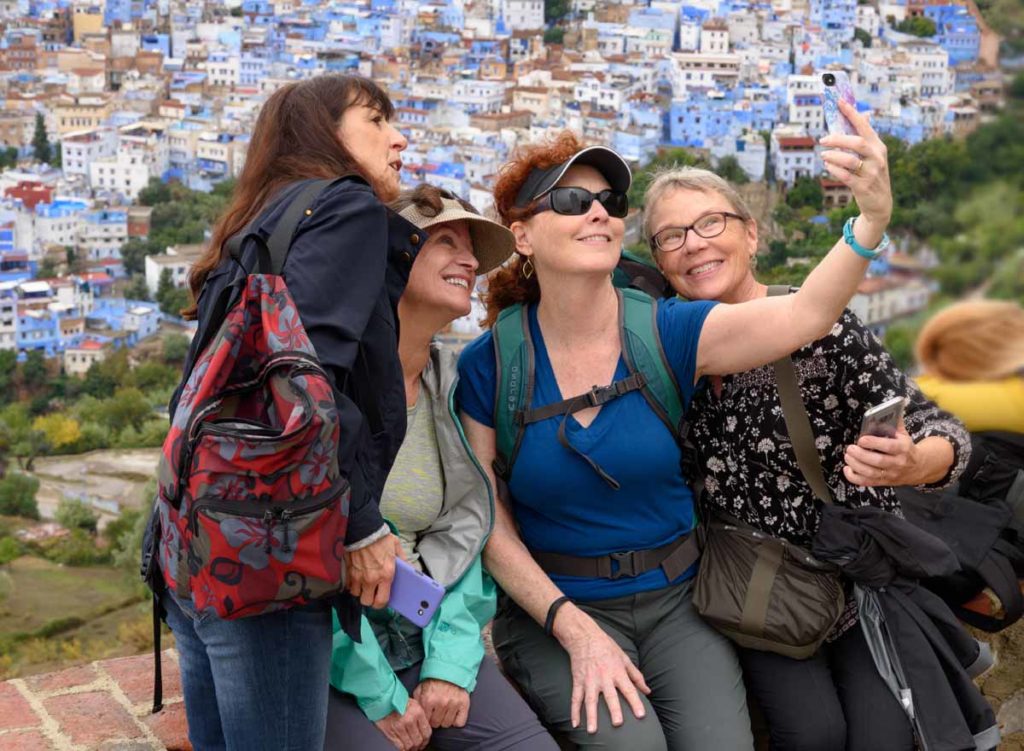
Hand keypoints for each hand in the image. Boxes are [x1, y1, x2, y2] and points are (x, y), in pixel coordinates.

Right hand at [345, 534, 402, 607]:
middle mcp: (371, 579)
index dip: (381, 604)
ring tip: (365, 585)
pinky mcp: (349, 572)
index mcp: (385, 575)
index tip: (382, 600)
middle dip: (370, 599)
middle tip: (373, 593)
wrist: (363, 529)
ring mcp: (358, 577)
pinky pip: (349, 586)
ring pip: (356, 595)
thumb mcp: (396, 546)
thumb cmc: (380, 538)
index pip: (381, 601)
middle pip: (367, 602)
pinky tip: (357, 578)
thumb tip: (410, 568)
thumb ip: (403, 559)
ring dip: (361, 592)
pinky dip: (353, 585)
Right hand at [374, 698, 431, 750]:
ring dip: (411, 748)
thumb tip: (425, 728)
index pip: (427, 732)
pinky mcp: (391, 732)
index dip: (426, 740)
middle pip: (418, 740)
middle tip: (417, 746)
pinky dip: (403, 748)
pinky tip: (403, 747)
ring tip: (410, 747)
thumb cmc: (398, 700)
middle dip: (419, 745)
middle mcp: (410, 720)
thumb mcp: (414, 704)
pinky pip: (400, 746)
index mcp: (417, 712)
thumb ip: (421, 716)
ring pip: (410, 745)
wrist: (382, 699)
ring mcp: (400, 727)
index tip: (424, 741)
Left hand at [413, 679, 470, 728]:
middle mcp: (441, 702)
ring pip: (447, 724)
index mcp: (428, 699)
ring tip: (445, 711)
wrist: (450, 669)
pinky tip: (453, 713)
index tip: (429, 713)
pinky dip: (457, 720)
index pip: (426, 721)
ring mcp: (453, 704)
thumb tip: (414, 713)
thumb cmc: (434, 680)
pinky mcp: (464, 703)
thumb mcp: (421, 688)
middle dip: (435, 719)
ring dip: (445, 720)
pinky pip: (460, 722)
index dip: (427, 718)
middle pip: (436, 724)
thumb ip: (417, 701)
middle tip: (437, 712)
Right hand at [554, 605, 649, 732]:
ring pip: (590, 700)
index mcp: (617, 671)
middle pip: (609, 696)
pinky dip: (574, 711)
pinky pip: (575, 698)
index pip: (628, 689)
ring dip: (591, 716)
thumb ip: (636, 676)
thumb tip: (647, 691)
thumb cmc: (607, 647)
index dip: (635, 702)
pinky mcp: (578, 681)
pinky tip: (575, 724)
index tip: (641, 715)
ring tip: (592, 731)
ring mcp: (589, 680)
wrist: (584, 636)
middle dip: (614, 709)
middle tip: (617, 723)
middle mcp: (603, 677)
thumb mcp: (624, 658)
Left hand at [819, 100, 891, 231]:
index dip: (851, 113)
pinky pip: (845, 176)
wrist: (880, 203)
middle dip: (837, 139)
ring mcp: (872, 172)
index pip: (864, 126)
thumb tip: (863, 116)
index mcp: (878, 146)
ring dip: (833, 156)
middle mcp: (877, 157)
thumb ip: (865, 138)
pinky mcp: (863, 187)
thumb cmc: (872, 175)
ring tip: (823, 155)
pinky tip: (828, 167)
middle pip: (857, 142)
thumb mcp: (873, 156)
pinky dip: (834, 170)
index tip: (839, 101)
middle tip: (823, 139)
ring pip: (850, 160)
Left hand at [843, 416, 921, 486]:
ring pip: (871, 473)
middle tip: (850, 448)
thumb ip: (895, 423)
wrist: (919, 467)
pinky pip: (867, 482)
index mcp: (903, 449)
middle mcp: (897, 463)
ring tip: (848, 456)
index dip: (874, 443)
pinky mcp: (883, 482)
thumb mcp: (904, 435)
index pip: (888, 446)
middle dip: (861, 455)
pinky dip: (854, 477)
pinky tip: (847, 469)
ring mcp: (890, 474)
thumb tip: (890, 408)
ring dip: (856, 465)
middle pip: (877, 461)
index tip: (861, 439)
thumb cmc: (906, 448)